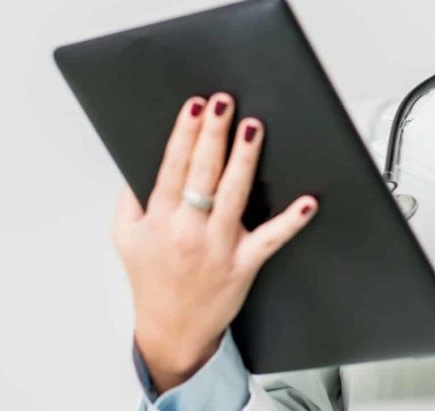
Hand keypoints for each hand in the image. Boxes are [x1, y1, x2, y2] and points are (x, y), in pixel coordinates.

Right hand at [112, 93, 318, 393]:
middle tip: (223, 103)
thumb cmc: (152, 279)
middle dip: (213, 134)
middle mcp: (187, 230)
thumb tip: (139, 164)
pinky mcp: (244, 264)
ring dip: (244, 159)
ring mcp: (218, 246)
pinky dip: (291, 221)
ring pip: (233, 195)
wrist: (172, 331)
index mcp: (159, 218)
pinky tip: (307, 202)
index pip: (173, 167)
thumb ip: (130, 199)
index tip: (195, 106)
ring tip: (252, 127)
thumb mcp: (126, 237)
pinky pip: (270, 239)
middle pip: (202, 173)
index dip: (184, 134)